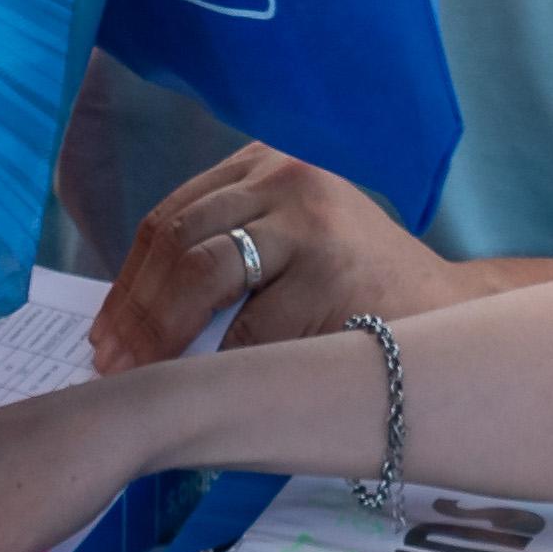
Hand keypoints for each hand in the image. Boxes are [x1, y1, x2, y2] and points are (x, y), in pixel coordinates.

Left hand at [91, 143, 463, 374]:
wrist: (448, 316)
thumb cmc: (352, 291)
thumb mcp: (284, 246)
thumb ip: (222, 256)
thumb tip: (126, 316)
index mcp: (264, 165)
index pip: (170, 217)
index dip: (128, 279)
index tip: (103, 330)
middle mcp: (286, 175)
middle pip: (179, 239)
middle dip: (135, 309)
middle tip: (111, 361)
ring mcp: (311, 219)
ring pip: (204, 272)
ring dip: (161, 333)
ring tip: (142, 373)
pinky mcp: (332, 268)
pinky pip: (250, 325)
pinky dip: (221, 361)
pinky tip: (206, 386)